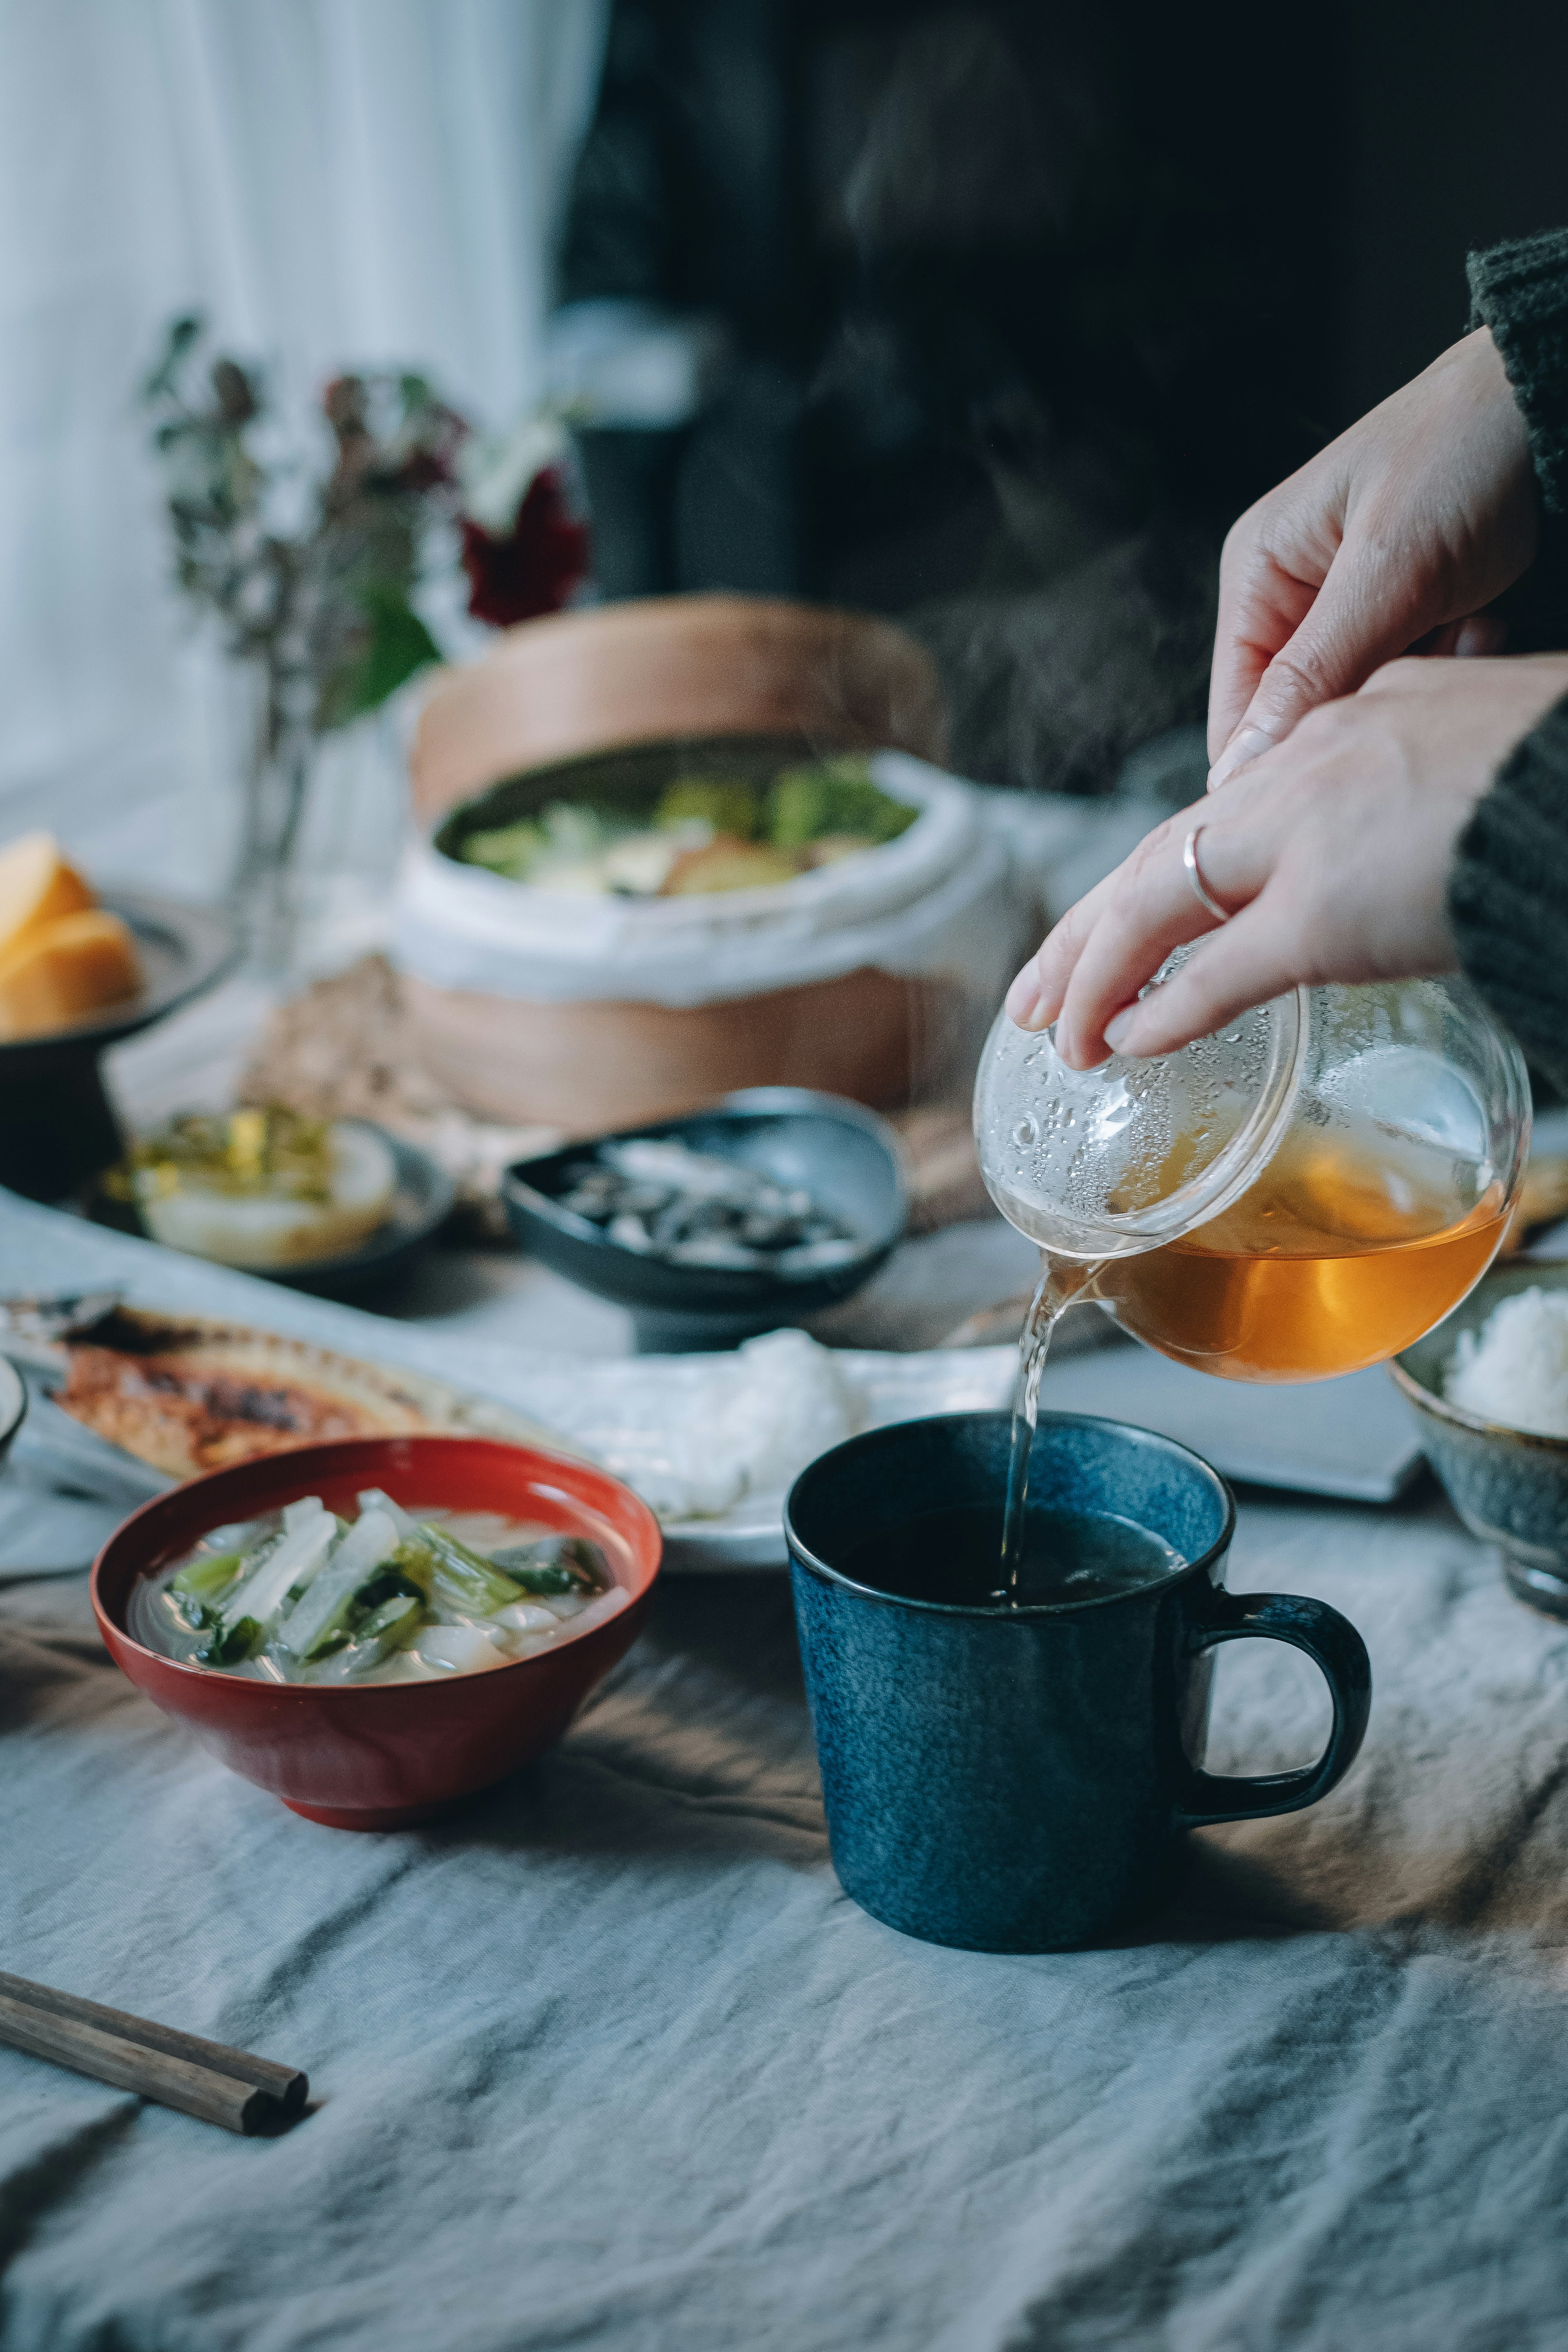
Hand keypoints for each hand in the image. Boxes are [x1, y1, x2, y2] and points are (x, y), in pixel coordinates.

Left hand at [1006, 655, 1567, 1067]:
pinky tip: (1124, 1043)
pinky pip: (1216, 973)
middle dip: (1087, 929)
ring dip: (1096, 972)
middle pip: (1158, 854)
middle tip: (1037, 990)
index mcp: (1342, 719)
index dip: (1153, 870)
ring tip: (1057, 1030)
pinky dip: (1162, 1010)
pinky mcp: (1326, 912)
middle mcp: (1304, 766)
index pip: (1218, 809)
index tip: (1115, 916)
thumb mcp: (1474, 734)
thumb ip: (1408, 770)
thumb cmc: (1561, 769)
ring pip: (1156, 904)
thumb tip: (1386, 820)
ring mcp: (1306, 839)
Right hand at [1207, 329, 1537, 788]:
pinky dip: (1458, 661)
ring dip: (1425, 682)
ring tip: (1468, 617)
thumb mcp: (1388, 570)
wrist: (1554, 396)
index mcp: (1257, 579)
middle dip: (1374, 705)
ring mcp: (1355, 610)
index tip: (1347, 769)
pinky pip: (1420, 682)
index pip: (1236, 720)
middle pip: (1307, 720)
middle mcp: (1294, 600)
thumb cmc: (1465, 452)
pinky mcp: (1412, 615)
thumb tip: (1238, 775)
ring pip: (1371, 706)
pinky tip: (1486, 611)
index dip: (1280, 764)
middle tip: (1430, 648)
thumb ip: (1312, 673)